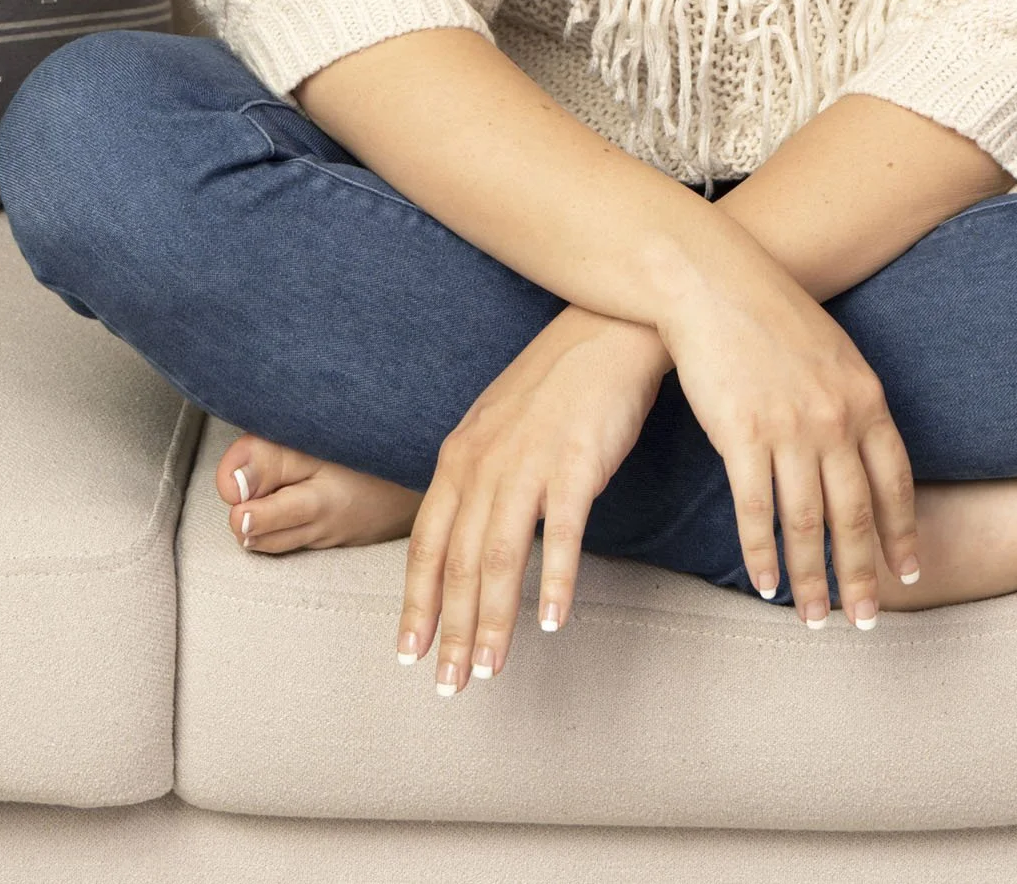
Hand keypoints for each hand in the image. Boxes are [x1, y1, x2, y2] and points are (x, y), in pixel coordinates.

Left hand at [396, 302, 671, 689]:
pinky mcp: (577, 462)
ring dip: (494, 620)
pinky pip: (563, 533)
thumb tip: (464, 530)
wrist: (607, 330)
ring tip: (490, 668)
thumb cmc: (557, 382)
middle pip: (459, 561)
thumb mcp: (497, 425)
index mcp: (460, 457)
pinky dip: (556, 580)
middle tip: (448, 685)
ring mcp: (529, 463)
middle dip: (450, 630)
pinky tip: (555, 620)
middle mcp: (485, 463)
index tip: (409, 652)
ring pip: (500, 556)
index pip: (427, 543)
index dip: (416, 602)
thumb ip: (477, 475)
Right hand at [656, 228, 919, 627]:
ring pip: (806, 524)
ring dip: (813, 579)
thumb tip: (864, 451)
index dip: (902, 533)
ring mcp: (789, 430)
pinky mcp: (741, 436)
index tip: (908, 575)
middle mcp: (835, 420)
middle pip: (854, 516)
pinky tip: (766, 584)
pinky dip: (760, 555)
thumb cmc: (771, 312)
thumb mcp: (833, 352)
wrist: (715, 282)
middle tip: (866, 621)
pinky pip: (756, 511)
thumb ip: (852, 402)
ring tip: (817, 618)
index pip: (894, 482)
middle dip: (862, 576)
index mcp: (865, 398)